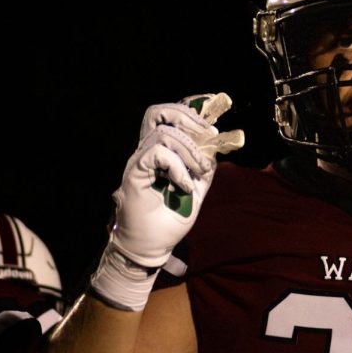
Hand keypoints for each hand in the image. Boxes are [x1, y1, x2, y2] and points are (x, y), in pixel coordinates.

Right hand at [109, 93, 241, 268]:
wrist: (153, 245)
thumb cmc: (171, 217)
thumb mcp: (197, 188)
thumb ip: (204, 167)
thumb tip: (217, 146)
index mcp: (161, 151)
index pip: (169, 116)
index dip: (190, 107)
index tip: (213, 107)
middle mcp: (147, 152)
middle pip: (158, 113)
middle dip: (187, 116)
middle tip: (208, 133)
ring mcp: (139, 161)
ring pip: (162, 133)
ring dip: (189, 149)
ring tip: (200, 171)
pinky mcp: (135, 174)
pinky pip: (157, 154)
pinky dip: (177, 167)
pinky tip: (185, 185)